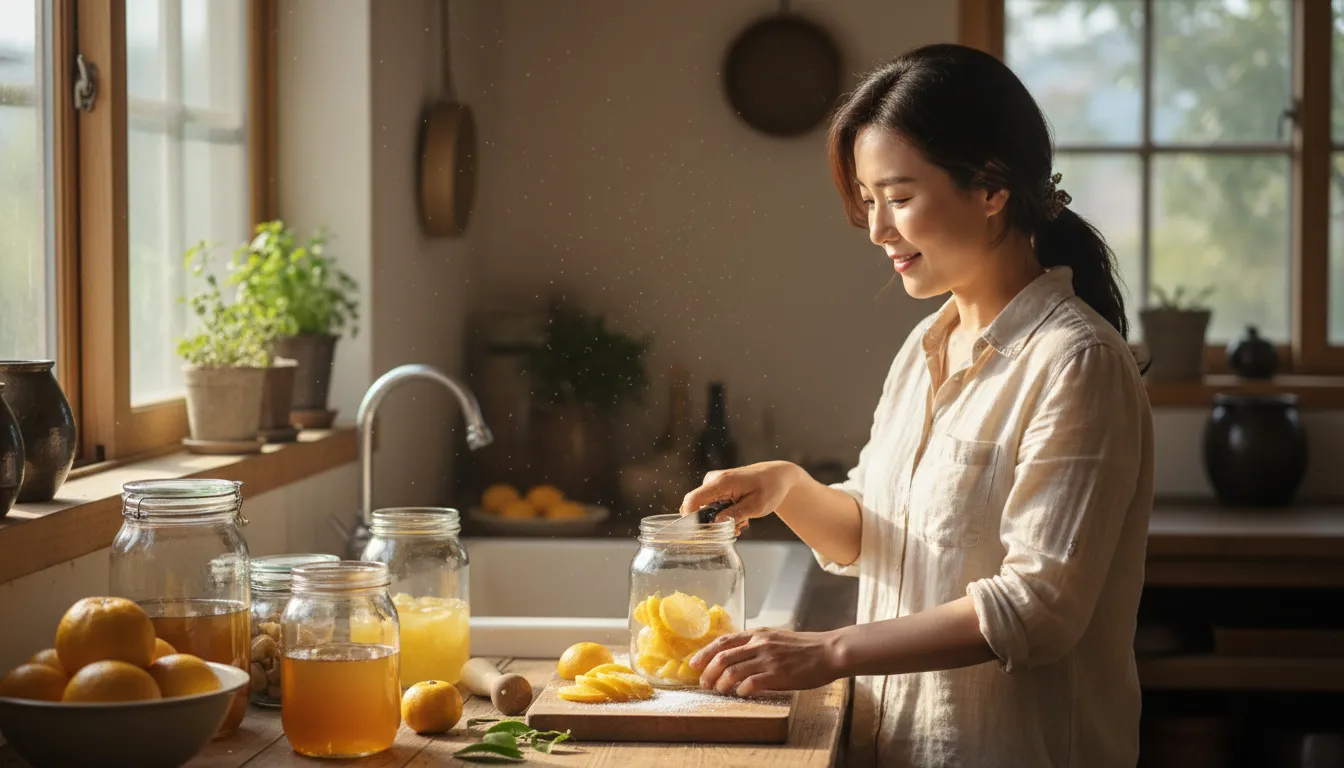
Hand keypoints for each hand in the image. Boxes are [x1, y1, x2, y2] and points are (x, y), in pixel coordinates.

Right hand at [680, 461, 802, 533]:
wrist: (777, 476)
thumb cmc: (770, 488)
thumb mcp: (757, 506)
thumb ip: (735, 515)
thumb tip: (715, 524)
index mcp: (721, 482)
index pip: (692, 500)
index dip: (691, 519)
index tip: (703, 534)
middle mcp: (713, 480)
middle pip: (697, 508)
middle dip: (712, 523)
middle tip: (735, 527)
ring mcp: (713, 483)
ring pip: (705, 510)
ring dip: (721, 520)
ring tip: (742, 520)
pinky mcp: (716, 488)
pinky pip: (711, 506)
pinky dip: (723, 515)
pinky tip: (739, 515)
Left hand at [689, 628, 842, 696]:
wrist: (828, 652)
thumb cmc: (804, 648)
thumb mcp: (776, 637)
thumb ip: (757, 643)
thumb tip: (737, 654)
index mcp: (757, 634)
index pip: (723, 641)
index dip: (704, 653)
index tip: (693, 663)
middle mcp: (759, 644)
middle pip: (722, 657)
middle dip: (708, 672)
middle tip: (704, 683)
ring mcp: (768, 659)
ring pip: (732, 671)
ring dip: (721, 684)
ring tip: (719, 691)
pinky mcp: (777, 674)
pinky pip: (750, 683)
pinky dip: (740, 690)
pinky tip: (741, 694)